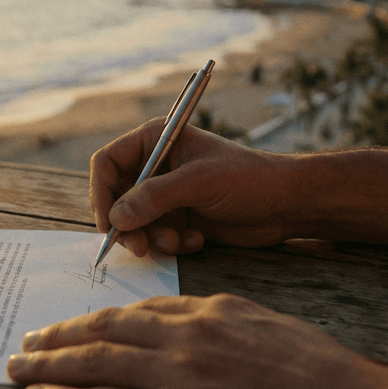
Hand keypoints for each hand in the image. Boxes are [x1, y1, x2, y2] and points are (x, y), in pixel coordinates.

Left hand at [8, 294, 387, 388]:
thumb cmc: (306, 362)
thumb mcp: (253, 318)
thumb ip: (203, 313)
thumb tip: (159, 316)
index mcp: (198, 317)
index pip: (125, 315)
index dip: (83, 323)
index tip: (57, 330)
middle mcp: (182, 348)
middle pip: (100, 340)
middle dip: (53, 345)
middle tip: (21, 352)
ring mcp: (181, 385)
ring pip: (99, 376)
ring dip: (54, 378)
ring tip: (25, 380)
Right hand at [90, 119, 296, 256]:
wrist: (286, 204)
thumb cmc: (248, 178)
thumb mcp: (198, 183)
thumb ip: (154, 198)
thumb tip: (115, 219)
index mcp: (155, 141)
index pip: (107, 163)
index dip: (101, 193)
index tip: (107, 223)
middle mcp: (154, 166)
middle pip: (115, 197)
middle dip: (127, 224)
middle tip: (140, 247)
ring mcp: (165, 193)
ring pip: (134, 222)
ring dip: (152, 237)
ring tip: (178, 242)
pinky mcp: (177, 217)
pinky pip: (154, 235)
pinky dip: (170, 243)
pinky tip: (196, 240)